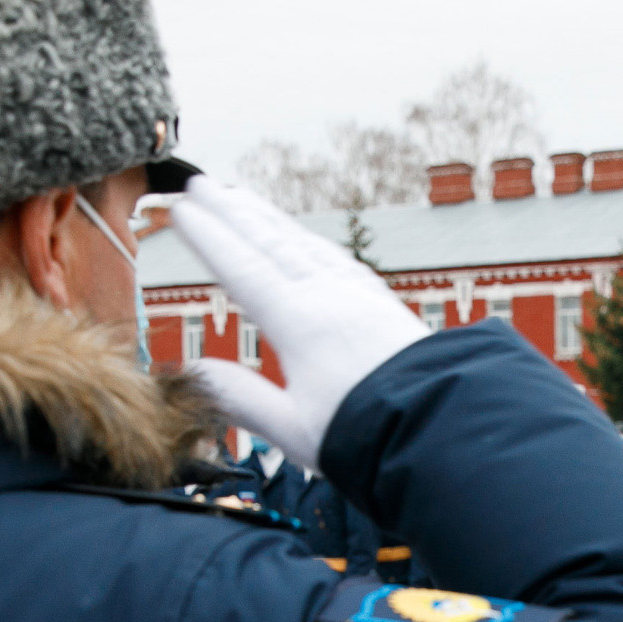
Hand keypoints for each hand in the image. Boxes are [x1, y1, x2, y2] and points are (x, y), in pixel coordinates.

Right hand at [168, 179, 428, 471]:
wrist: (442, 428)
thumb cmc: (368, 436)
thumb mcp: (293, 428)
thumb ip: (242, 398)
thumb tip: (195, 372)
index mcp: (300, 323)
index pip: (242, 270)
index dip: (209, 239)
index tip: (180, 211)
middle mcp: (330, 298)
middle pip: (271, 244)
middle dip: (232, 213)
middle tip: (200, 185)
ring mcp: (360, 298)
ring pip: (305, 246)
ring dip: (270, 220)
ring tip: (242, 199)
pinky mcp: (384, 307)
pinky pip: (339, 260)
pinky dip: (311, 243)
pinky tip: (306, 243)